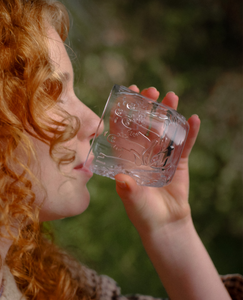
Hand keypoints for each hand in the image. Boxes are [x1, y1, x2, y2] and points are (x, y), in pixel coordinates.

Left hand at [114, 85, 200, 236]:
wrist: (164, 225)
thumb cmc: (142, 212)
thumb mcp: (132, 200)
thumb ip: (128, 190)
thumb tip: (122, 179)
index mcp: (127, 157)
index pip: (122, 129)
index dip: (123, 112)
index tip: (127, 94)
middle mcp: (142, 152)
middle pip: (144, 124)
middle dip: (147, 107)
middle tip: (151, 91)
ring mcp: (161, 156)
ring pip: (164, 130)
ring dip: (168, 114)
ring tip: (172, 97)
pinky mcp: (178, 163)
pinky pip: (184, 145)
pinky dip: (189, 133)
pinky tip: (194, 119)